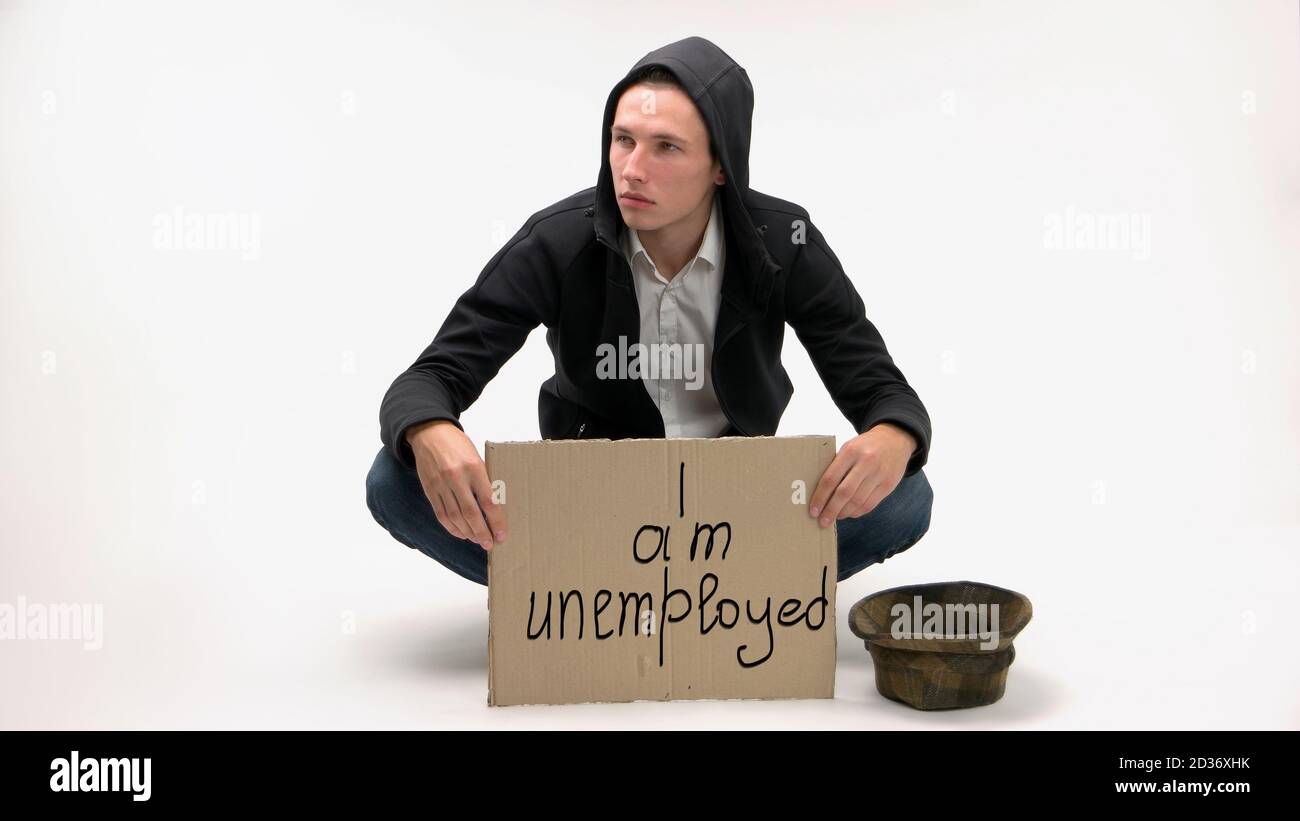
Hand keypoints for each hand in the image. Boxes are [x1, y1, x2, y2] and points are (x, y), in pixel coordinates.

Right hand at [405, 420, 506, 550]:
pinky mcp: (429, 489)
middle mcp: (456, 477)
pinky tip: (460, 533)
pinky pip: (440, 514)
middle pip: (471, 514)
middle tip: (489, 544)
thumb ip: (483, 479)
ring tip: (477, 539)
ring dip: (467, 532)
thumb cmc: (458, 445)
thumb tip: (494, 505)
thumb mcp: (476, 457)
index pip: (488, 501)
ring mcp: (441, 484)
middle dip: (482, 532)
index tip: (502, 534)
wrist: (429, 433)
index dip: (496, 521)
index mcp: (474, 468)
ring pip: (455, 517)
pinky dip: (451, 527)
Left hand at [808, 423, 916, 527]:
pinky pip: (870, 504)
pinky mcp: (889, 484)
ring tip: (835, 517)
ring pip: (858, 502)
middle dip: (831, 510)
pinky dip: (857, 512)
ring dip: (844, 513)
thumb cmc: (865, 446)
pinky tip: (849, 513)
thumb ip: (836, 466)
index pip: (830, 479)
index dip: (820, 497)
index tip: (813, 510)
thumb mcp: (848, 447)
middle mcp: (866, 462)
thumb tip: (820, 493)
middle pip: (844, 493)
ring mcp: (879, 474)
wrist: (895, 439)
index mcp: (850, 451)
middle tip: (822, 521)